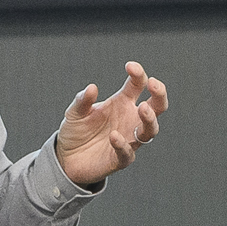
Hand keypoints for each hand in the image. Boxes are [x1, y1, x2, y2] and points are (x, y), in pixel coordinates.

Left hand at [57, 62, 169, 186]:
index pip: (138, 85)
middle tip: (154, 85)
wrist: (67, 158)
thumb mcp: (75, 112)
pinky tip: (114, 136)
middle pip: (157, 107)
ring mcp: (128, 139)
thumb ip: (83, 100)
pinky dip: (123, 145)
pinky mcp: (120, 159)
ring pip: (150, 130)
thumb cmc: (76, 131)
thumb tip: (92, 88)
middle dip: (159, 95)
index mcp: (122, 103)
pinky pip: (128, 153)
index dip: (139, 74)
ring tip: (143, 108)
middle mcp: (130, 120)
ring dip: (149, 119)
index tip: (130, 66)